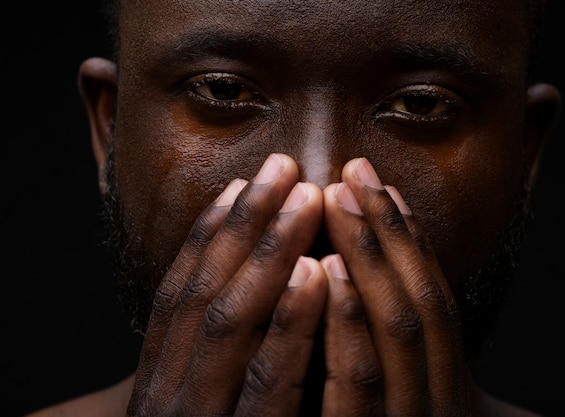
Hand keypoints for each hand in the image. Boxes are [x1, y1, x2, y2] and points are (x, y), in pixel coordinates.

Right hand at [127, 154, 328, 415]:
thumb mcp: (202, 404)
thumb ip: (217, 360)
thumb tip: (246, 291)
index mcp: (159, 384)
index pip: (177, 296)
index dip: (207, 235)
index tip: (238, 183)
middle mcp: (168, 398)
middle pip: (203, 294)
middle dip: (244, 225)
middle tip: (282, 167)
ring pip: (230, 324)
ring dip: (268, 253)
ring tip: (305, 198)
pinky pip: (269, 382)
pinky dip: (290, 322)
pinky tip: (316, 272)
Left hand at [321, 158, 468, 415]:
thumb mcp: (396, 398)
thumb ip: (389, 355)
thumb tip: (362, 285)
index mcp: (443, 386)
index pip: (435, 302)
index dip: (412, 241)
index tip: (385, 188)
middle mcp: (437, 399)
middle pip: (422, 303)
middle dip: (389, 232)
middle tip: (354, 173)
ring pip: (398, 330)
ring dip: (369, 257)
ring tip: (338, 199)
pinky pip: (358, 381)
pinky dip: (346, 320)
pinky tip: (325, 269)